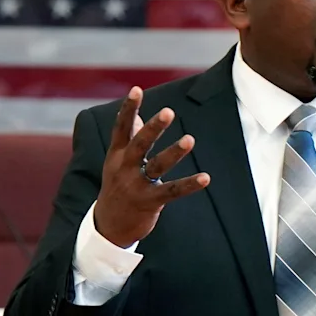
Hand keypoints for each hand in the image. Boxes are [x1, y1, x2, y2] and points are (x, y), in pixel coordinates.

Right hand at [93, 86, 210, 247]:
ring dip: (174, 152)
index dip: (128, 109)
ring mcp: (136, 186)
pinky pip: (172, 191)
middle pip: (139, 144)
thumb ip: (128, 138)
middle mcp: (124, 168)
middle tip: (168, 112)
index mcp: (116, 155)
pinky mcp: (150, 202)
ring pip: (156, 166)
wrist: (109, 225)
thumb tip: (137, 115)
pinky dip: (189, 185)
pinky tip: (205, 178)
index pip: (121, 128)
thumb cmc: (117, 185)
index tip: (136, 89)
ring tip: (190, 139)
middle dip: (153, 128)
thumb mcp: (116, 161)